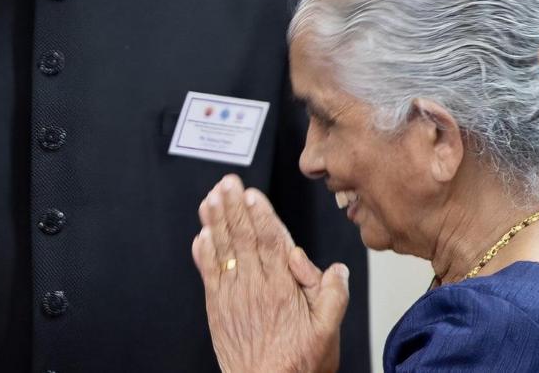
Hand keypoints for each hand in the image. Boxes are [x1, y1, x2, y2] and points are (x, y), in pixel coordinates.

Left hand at [191, 175, 348, 372]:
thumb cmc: (298, 364)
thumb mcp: (329, 331)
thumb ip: (333, 294)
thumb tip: (336, 268)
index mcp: (282, 287)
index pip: (270, 241)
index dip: (260, 214)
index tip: (252, 193)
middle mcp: (254, 286)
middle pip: (242, 237)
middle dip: (234, 207)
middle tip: (227, 183)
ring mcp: (232, 295)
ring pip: (223, 249)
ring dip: (216, 220)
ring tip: (211, 198)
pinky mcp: (217, 307)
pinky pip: (208, 272)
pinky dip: (204, 251)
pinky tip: (202, 233)